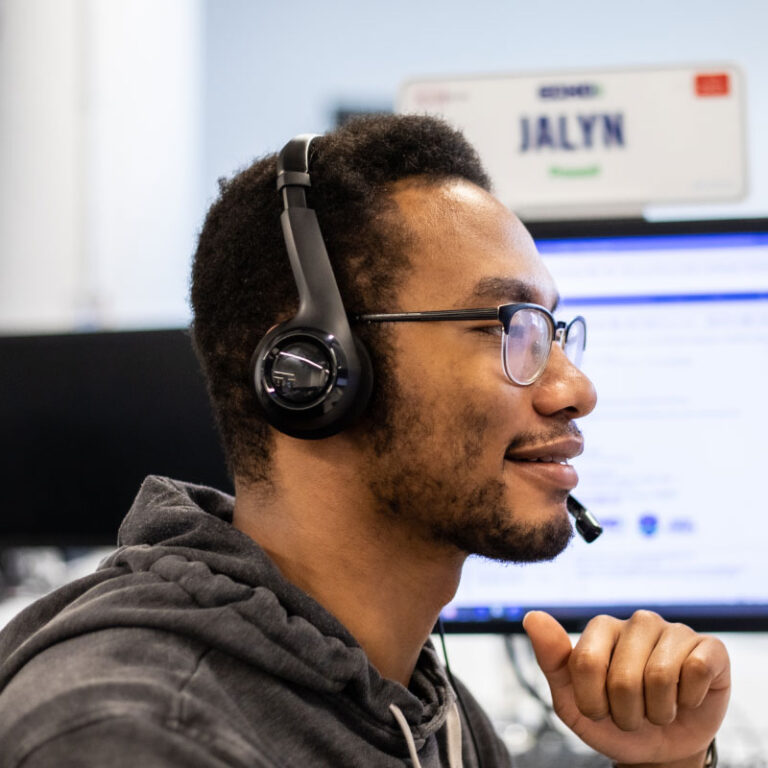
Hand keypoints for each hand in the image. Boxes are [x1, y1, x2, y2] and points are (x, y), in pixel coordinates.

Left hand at [523, 610, 729, 766]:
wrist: (658, 751)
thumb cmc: (611, 720)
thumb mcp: (571, 701)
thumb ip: (551, 659)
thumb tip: (532, 616)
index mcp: (601, 627)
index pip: (586, 663)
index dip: (592, 701)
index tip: (598, 709)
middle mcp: (638, 621)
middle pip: (624, 675)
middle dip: (626, 712)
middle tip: (633, 714)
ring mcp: (675, 631)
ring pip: (660, 676)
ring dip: (658, 711)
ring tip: (658, 709)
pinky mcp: (710, 647)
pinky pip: (697, 670)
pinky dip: (690, 700)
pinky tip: (687, 698)